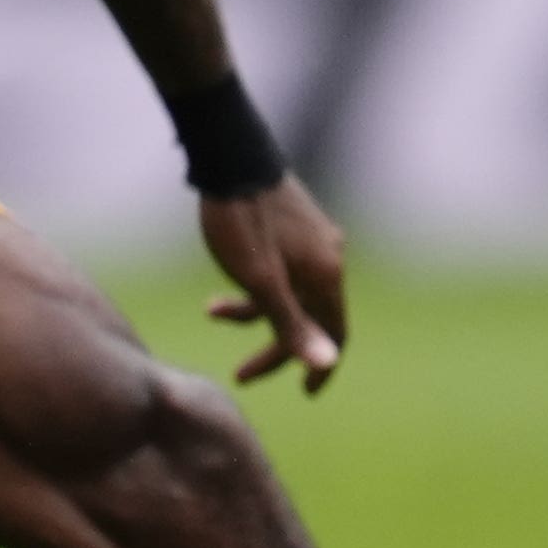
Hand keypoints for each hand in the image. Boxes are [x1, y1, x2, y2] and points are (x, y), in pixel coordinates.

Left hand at [202, 175, 348, 394]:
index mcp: (327, 274)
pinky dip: (257, 285)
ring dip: (254, 313)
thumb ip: (292, 324)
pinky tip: (223, 287)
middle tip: (242, 374)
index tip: (305, 393)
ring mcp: (312, 239)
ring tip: (213, 314)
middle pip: (310, 317)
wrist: (230, 154)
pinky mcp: (294, 226)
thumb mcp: (261, 282)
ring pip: (291, 293)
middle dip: (275, 348)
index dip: (319, 367)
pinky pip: (283, 270)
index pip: (334, 335)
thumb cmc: (241, 222)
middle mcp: (328, 257)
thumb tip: (326, 364)